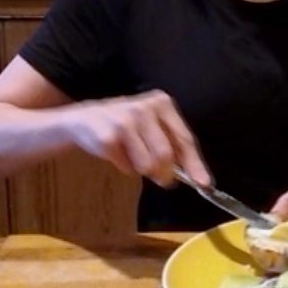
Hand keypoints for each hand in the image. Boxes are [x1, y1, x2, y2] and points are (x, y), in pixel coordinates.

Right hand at [62, 90, 210, 187]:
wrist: (83, 121)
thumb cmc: (126, 126)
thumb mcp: (153, 127)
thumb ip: (174, 146)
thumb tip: (197, 177)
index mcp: (161, 103)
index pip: (184, 138)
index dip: (195, 164)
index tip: (204, 183)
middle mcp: (144, 108)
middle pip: (166, 155)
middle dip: (165, 173)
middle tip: (162, 179)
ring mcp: (124, 121)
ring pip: (147, 164)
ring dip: (142, 170)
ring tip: (133, 156)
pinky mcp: (108, 137)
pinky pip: (127, 167)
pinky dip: (125, 168)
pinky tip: (117, 154)